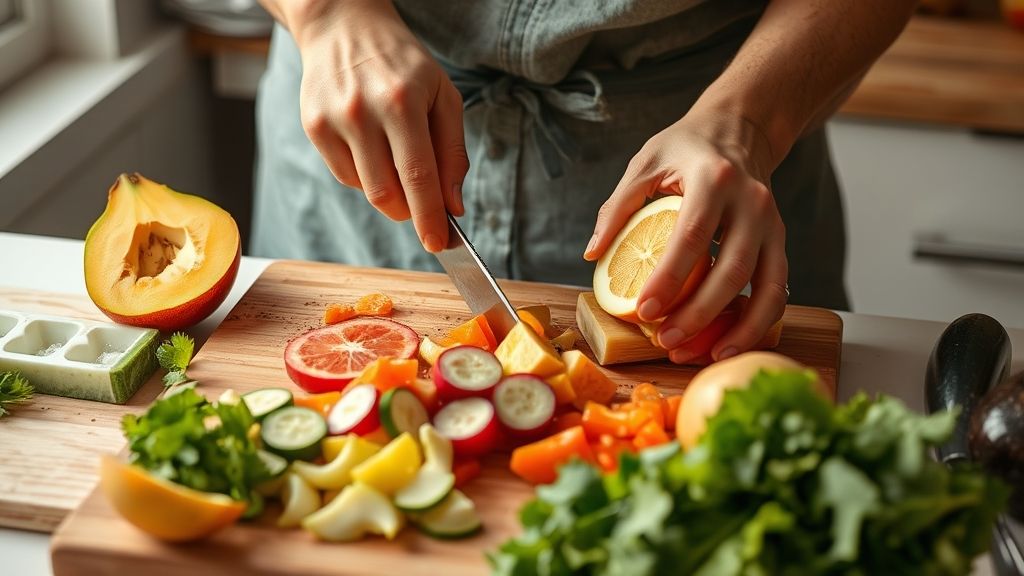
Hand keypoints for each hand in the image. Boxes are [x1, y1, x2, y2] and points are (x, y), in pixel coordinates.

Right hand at [288, 0, 467, 251]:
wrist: (344, 26)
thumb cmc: (403, 64)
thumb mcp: (443, 96)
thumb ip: (453, 152)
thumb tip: (452, 205)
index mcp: (402, 101)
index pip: (418, 174)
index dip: (429, 216)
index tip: (439, 243)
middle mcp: (363, 111)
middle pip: (388, 192)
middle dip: (411, 212)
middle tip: (424, 210)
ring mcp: (333, 119)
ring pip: (366, 189)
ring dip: (391, 195)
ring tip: (399, 163)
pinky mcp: (312, 126)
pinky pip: (345, 175)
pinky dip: (366, 177)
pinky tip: (373, 150)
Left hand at [584, 109, 787, 363]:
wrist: (739, 128)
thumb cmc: (685, 147)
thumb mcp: (645, 162)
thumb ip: (618, 207)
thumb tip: (594, 254)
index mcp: (714, 179)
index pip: (692, 236)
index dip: (669, 278)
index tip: (644, 311)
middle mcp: (752, 202)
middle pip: (732, 270)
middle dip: (699, 314)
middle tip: (665, 341)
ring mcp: (773, 224)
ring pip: (766, 287)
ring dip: (737, 329)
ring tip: (703, 356)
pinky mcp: (780, 242)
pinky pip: (777, 290)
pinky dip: (758, 322)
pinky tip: (729, 344)